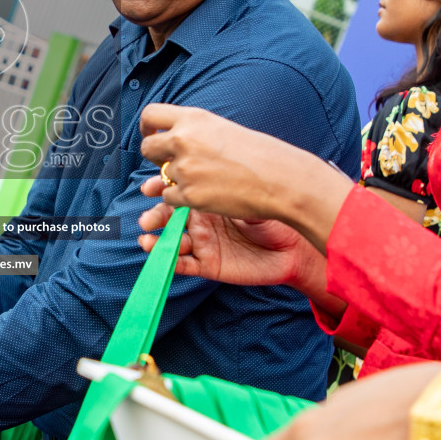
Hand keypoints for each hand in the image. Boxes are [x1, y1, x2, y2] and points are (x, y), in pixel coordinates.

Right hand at [136, 197, 335, 309]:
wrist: (293, 246)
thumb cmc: (274, 215)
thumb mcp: (248, 196)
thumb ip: (224, 189)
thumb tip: (201, 175)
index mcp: (208, 199)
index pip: (178, 193)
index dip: (161, 190)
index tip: (150, 188)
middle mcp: (202, 220)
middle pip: (169, 217)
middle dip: (155, 216)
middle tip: (147, 218)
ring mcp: (203, 243)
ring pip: (171, 241)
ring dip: (156, 240)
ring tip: (146, 238)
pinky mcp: (208, 264)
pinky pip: (183, 264)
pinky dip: (168, 261)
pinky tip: (157, 253)